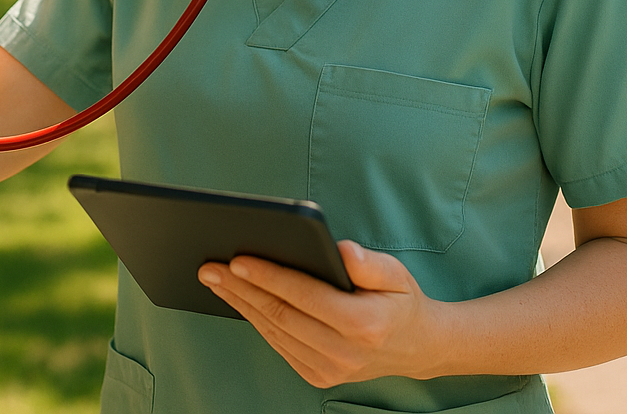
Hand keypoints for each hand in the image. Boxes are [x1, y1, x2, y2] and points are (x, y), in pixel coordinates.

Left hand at [198, 241, 449, 386]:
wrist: (417, 347)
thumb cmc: (401, 301)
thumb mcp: (397, 273)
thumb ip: (369, 263)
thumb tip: (341, 250)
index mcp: (363, 325)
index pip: (304, 296)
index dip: (269, 277)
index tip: (237, 259)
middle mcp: (343, 353)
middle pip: (280, 315)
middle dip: (241, 289)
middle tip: (209, 267)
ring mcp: (329, 370)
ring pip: (274, 332)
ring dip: (240, 304)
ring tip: (215, 279)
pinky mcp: (318, 377)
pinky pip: (278, 344)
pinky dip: (256, 321)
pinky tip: (238, 300)